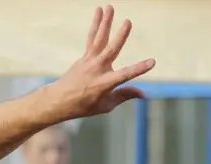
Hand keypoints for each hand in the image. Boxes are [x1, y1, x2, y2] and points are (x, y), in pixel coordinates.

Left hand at [47, 5, 155, 120]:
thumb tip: (144, 93)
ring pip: (98, 39)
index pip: (124, 75)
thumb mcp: (105, 106)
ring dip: (104, 22)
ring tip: (108, 7)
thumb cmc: (83, 106)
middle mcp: (97, 70)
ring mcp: (89, 61)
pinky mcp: (85, 57)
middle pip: (110, 51)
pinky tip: (99, 12)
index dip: (139, 69)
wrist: (58, 100)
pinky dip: (96, 25)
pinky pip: (92, 38)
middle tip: (128, 22)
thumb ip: (124, 95)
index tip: (152, 62)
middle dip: (120, 37)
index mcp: (104, 84)